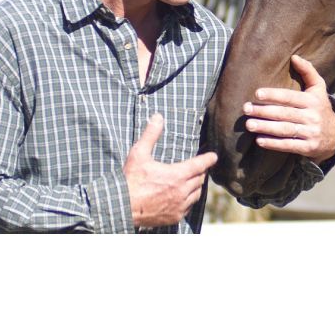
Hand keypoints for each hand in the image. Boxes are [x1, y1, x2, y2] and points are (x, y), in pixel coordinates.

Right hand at [123, 113, 217, 227]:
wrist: (120, 208)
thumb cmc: (130, 180)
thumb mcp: (138, 154)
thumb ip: (150, 135)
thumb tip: (158, 117)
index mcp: (177, 175)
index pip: (200, 164)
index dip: (208, 158)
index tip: (214, 156)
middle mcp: (182, 191)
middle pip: (200, 179)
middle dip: (200, 171)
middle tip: (197, 167)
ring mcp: (180, 206)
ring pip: (197, 193)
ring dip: (195, 186)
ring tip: (191, 180)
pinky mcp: (175, 217)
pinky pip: (189, 207)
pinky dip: (188, 200)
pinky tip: (182, 196)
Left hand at [243, 55, 334, 164]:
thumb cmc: (320, 107)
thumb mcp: (319, 88)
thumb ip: (308, 71)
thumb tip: (294, 57)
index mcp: (312, 100)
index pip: (290, 97)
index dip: (274, 95)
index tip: (257, 94)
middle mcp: (312, 116)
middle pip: (285, 113)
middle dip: (264, 111)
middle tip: (246, 109)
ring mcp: (311, 133)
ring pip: (285, 129)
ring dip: (266, 127)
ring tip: (249, 124)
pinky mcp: (308, 147)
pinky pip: (289, 145)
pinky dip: (274, 144)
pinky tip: (259, 140)